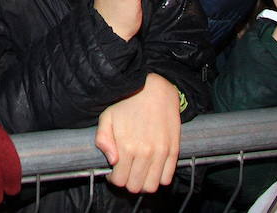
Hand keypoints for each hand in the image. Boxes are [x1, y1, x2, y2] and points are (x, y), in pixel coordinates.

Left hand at [95, 73, 181, 192]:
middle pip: (135, 186)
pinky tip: (151, 169)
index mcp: (126, 146)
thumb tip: (112, 161)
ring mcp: (161, 153)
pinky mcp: (173, 150)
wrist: (154, 90)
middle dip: (127, 182)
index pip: (119, 180)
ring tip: (137, 172)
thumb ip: (103, 140)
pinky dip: (158, 178)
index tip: (113, 172)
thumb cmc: (127, 102)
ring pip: (151, 186)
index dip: (113, 179)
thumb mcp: (107, 117)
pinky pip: (167, 178)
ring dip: (142, 183)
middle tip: (124, 172)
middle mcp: (145, 153)